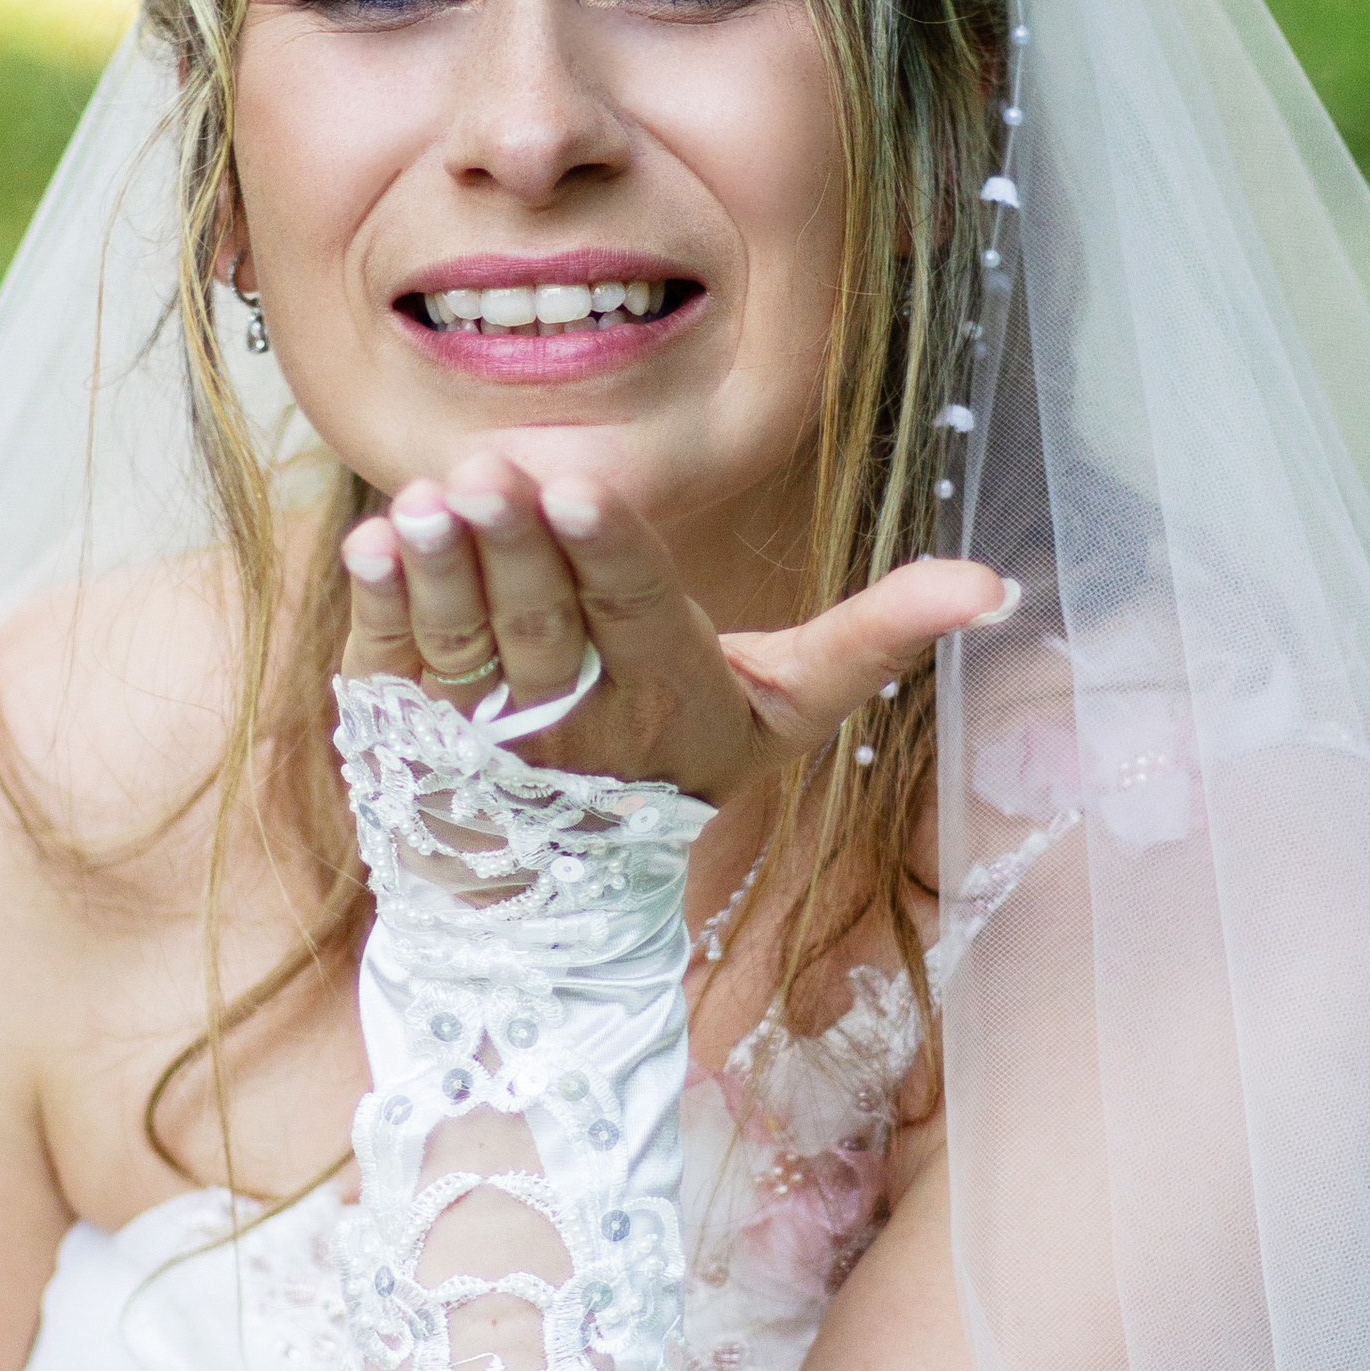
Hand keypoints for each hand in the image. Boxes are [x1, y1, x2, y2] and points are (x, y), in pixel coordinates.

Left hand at [338, 453, 1010, 809]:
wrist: (566, 898)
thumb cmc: (684, 766)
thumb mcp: (787, 710)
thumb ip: (876, 637)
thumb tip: (994, 586)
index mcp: (670, 704)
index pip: (637, 616)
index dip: (608, 552)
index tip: (579, 485)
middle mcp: (574, 729)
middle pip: (544, 627)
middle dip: (515, 547)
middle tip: (486, 472)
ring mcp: (483, 739)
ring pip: (464, 646)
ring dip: (442, 571)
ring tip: (427, 500)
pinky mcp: (409, 739)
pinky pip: (391, 667)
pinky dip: (379, 606)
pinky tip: (375, 541)